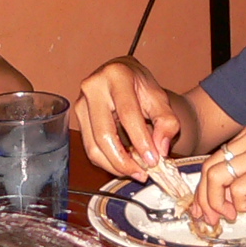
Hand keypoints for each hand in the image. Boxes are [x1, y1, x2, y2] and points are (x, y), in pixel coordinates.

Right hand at [74, 57, 179, 180]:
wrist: (122, 74)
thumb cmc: (139, 84)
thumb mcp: (159, 97)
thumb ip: (166, 122)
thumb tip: (159, 149)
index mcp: (117, 75)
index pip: (128, 114)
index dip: (140, 140)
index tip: (152, 160)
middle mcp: (93, 87)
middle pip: (104, 134)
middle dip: (124, 160)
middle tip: (142, 172)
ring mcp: (81, 102)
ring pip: (93, 146)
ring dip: (115, 165)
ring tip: (135, 171)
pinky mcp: (78, 117)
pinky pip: (90, 147)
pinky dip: (107, 161)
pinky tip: (123, 164)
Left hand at [191, 121, 245, 223]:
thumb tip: (232, 199)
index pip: (216, 159)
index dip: (206, 188)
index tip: (207, 209)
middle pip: (209, 168)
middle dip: (205, 199)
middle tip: (212, 219)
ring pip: (217, 177)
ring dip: (218, 203)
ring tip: (234, 216)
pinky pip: (239, 189)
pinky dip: (241, 204)